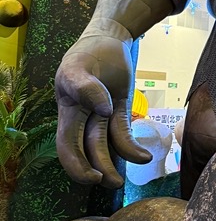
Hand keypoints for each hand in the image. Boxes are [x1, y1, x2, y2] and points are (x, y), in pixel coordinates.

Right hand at [55, 32, 150, 187]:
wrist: (107, 38)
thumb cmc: (86, 53)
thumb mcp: (78, 66)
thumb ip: (86, 88)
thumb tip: (103, 111)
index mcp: (66, 111)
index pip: (66, 145)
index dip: (75, 163)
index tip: (92, 175)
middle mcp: (82, 117)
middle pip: (85, 150)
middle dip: (95, 170)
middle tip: (112, 183)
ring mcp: (101, 114)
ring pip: (104, 146)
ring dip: (112, 165)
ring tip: (123, 180)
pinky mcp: (120, 109)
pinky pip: (123, 133)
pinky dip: (132, 147)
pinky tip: (144, 156)